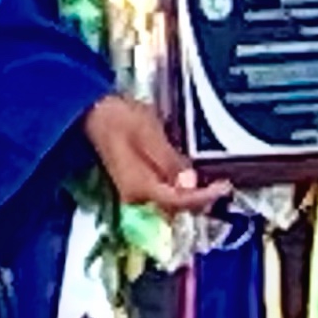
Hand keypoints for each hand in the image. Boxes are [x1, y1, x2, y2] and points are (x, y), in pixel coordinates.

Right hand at [82, 95, 223, 214]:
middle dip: (200, 198)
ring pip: (170, 201)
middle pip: (175, 206)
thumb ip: (170, 161)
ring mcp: (134, 191)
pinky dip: (179, 187)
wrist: (92, 111)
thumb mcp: (150, 134)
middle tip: (222, 185)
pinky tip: (190, 176)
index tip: (224, 187)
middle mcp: (136, 195)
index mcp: (140, 186)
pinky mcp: (135, 183)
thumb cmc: (119, 118)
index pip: (179, 201)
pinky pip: (162, 191)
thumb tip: (190, 183)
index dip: (205, 197)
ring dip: (191, 194)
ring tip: (211, 182)